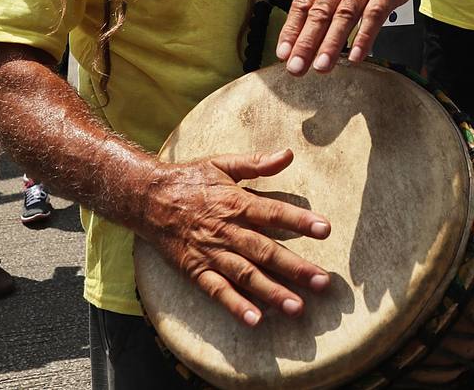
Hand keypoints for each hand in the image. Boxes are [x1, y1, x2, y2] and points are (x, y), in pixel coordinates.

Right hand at [141, 149, 330, 326]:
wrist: (147, 198)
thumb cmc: (190, 179)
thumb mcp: (222, 163)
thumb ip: (256, 162)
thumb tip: (289, 154)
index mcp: (235, 202)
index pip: (274, 212)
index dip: (300, 221)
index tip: (325, 230)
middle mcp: (226, 230)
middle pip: (265, 250)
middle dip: (295, 267)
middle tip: (323, 282)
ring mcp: (211, 253)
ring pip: (246, 275)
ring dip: (272, 292)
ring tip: (297, 307)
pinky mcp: (195, 270)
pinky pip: (217, 291)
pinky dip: (235, 306)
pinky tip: (255, 319)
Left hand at [254, 0, 415, 74]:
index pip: (302, 3)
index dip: (291, 29)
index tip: (282, 52)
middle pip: (320, 12)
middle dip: (307, 42)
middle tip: (296, 67)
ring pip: (345, 15)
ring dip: (332, 43)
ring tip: (321, 67)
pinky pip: (375, 15)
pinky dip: (365, 36)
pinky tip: (355, 56)